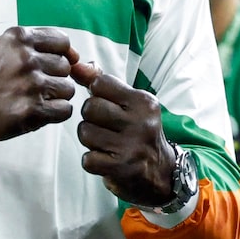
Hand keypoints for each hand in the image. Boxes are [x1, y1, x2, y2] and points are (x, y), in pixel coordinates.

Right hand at [0, 26, 79, 144]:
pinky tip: (37, 112)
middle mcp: (26, 58)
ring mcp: (30, 84)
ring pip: (68, 89)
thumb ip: (37, 45)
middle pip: (66, 68)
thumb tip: (78, 58)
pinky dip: (55, 114)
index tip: (50, 66)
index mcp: (19, 38)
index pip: (62, 42)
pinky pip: (65, 110)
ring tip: (33, 99)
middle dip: (55, 78)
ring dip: (55, 97)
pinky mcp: (32, 110)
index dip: (61, 56)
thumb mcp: (4, 47)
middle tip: (33, 86)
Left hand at [72, 64, 175, 206]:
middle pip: (89, 107)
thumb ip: (102, 83)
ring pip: (85, 132)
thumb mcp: (129, 104)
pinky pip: (88, 159)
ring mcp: (132, 146)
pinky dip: (92, 161)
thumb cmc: (138, 131)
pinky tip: (107, 160)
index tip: (109, 107)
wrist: (162, 173)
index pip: (99, 83)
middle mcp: (141, 122)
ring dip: (90, 141)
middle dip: (91, 119)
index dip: (96, 95)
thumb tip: (77, 64)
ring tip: (107, 144)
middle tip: (107, 129)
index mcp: (143, 101)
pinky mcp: (122, 168)